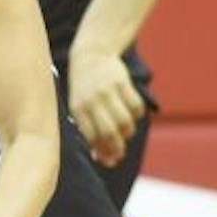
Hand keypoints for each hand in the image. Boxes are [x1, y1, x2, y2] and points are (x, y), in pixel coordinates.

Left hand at [67, 47, 145, 167]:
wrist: (90, 56)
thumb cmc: (83, 90)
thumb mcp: (79, 108)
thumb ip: (88, 131)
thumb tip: (101, 158)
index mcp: (78, 109)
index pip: (92, 137)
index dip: (103, 152)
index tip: (109, 160)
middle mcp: (92, 100)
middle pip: (110, 132)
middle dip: (117, 148)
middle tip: (120, 153)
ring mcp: (107, 90)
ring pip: (125, 121)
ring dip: (128, 132)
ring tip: (125, 131)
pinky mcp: (122, 81)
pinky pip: (136, 106)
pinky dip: (137, 115)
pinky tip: (132, 114)